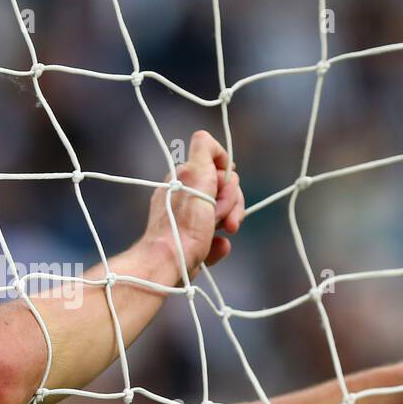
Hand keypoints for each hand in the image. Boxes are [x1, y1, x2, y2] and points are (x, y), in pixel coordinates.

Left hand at [143, 130, 244, 280]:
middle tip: (220, 215)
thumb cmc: (184, 221)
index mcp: (185, 177)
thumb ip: (204, 149)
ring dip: (228, 222)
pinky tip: (214, 247)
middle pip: (225, 192)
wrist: (171, 262)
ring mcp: (189, 221)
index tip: (223, 187)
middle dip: (230, 202)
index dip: (227, 178)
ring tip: (219, 231)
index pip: (219, 167)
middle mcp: (185, 196)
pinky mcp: (193, 244)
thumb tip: (210, 142)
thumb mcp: (197, 172)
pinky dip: (219, 244)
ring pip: (225, 216)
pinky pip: (217, 240)